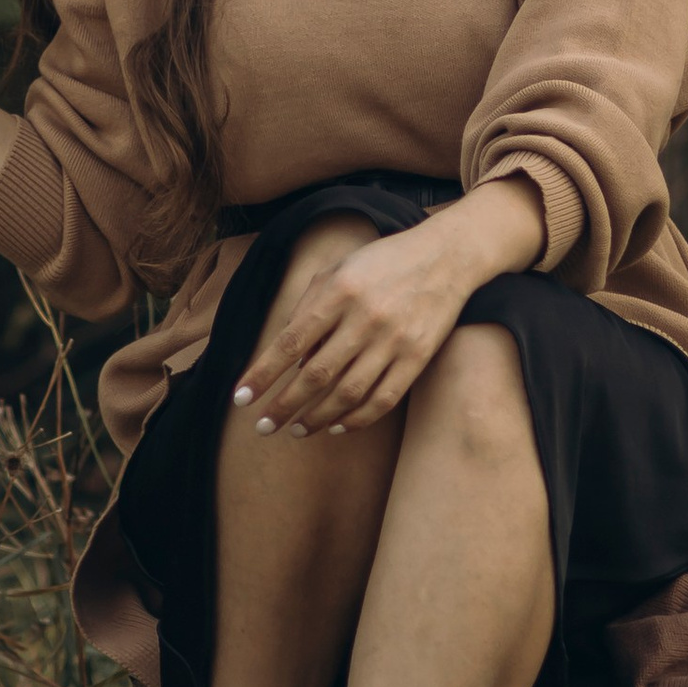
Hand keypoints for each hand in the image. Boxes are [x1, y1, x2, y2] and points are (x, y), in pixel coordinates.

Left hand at [233, 215, 485, 438]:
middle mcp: (364, 318)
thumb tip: (291, 360)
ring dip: (317, 418)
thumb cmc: (381, 263)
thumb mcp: (336, 271)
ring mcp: (394, 340)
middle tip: (263, 426)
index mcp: (339, 291)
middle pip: (316, 375)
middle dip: (284, 405)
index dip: (263, 373)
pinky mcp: (417, 358)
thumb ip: (308, 309)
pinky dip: (357, 419)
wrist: (445, 257)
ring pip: (348, 394)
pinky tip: (337, 426)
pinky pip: (383, 399)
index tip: (242, 398)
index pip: (290, 342)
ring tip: (296, 430)